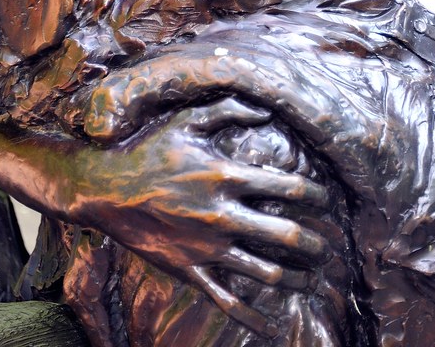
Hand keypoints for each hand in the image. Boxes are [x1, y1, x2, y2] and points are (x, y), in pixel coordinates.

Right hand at [69, 96, 328, 335]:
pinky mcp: (190, 269)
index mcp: (227, 176)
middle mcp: (223, 214)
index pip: (288, 188)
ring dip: (295, 278)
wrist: (107, 187)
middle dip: (315, 244)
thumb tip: (265, 112)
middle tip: (328, 247)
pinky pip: (227, 300)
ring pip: (265, 271)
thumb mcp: (188, 120)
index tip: (327, 200)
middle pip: (286, 235)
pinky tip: (271, 326)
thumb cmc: (149, 148)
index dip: (315, 194)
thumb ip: (229, 110)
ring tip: (310, 279)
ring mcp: (207, 246)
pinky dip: (252, 317)